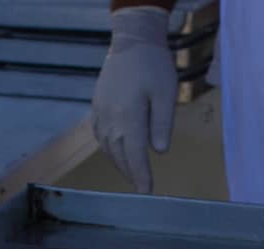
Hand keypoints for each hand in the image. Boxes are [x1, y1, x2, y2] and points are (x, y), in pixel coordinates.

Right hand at [90, 6, 177, 194]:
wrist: (131, 42)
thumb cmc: (153, 66)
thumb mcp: (166, 93)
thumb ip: (163, 123)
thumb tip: (159, 152)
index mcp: (128, 116)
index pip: (135, 155)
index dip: (140, 176)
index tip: (146, 192)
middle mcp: (110, 119)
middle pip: (120, 155)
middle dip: (131, 173)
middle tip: (141, 186)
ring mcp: (100, 113)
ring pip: (109, 148)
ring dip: (120, 162)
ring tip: (132, 172)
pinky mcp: (96, 108)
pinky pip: (101, 136)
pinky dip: (110, 148)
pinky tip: (118, 152)